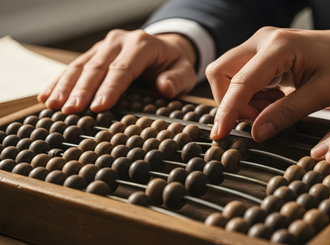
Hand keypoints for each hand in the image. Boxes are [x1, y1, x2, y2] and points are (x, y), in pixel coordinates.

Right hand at [38, 29, 196, 113]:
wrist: (165, 48)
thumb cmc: (174, 64)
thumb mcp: (185, 71)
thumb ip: (177, 79)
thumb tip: (165, 87)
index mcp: (141, 45)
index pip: (122, 69)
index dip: (109, 89)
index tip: (98, 107)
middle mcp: (119, 42)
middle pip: (97, 67)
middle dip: (81, 90)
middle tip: (69, 111)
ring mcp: (104, 46)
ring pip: (80, 66)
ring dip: (65, 86)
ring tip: (52, 105)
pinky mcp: (94, 53)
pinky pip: (74, 67)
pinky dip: (59, 82)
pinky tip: (46, 96)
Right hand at [206, 26, 329, 141]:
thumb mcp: (322, 94)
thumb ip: (286, 114)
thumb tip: (256, 134)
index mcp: (279, 46)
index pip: (241, 81)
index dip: (227, 110)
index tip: (220, 135)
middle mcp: (263, 40)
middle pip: (222, 72)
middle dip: (231, 102)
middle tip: (257, 120)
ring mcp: (260, 45)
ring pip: (229, 77)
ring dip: (242, 101)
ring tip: (274, 109)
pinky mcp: (261, 54)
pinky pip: (242, 79)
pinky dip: (251, 97)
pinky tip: (275, 101)